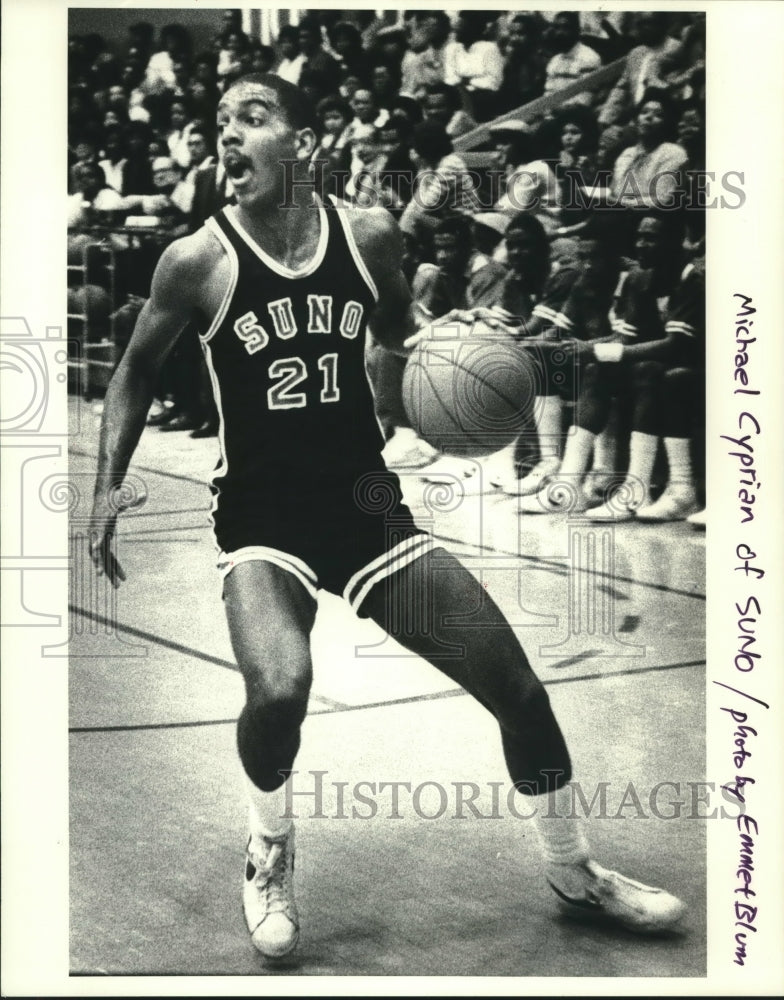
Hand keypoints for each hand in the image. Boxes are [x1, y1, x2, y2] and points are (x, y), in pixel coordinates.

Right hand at [88, 482, 145, 586]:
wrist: (104, 496)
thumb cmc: (113, 499)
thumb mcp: (122, 499)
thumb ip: (131, 499)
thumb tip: (143, 495)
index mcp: (101, 527)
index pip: (99, 542)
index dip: (98, 552)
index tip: (99, 566)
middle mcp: (97, 535)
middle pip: (101, 556)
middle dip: (108, 571)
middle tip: (116, 585)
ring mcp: (99, 539)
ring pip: (104, 559)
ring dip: (111, 572)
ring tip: (119, 585)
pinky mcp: (103, 541)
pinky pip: (108, 556)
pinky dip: (113, 565)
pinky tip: (120, 574)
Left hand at [403, 307, 520, 348]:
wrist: (434, 329)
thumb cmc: (426, 334)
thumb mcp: (422, 335)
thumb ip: (417, 338)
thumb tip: (405, 345)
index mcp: (453, 318)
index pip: (459, 314)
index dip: (464, 316)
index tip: (469, 320)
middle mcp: (467, 318)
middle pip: (480, 314)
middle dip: (488, 318)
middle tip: (494, 324)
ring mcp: (477, 323)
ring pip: (492, 322)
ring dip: (502, 328)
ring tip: (513, 335)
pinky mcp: (483, 331)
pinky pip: (497, 334)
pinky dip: (505, 339)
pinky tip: (516, 349)